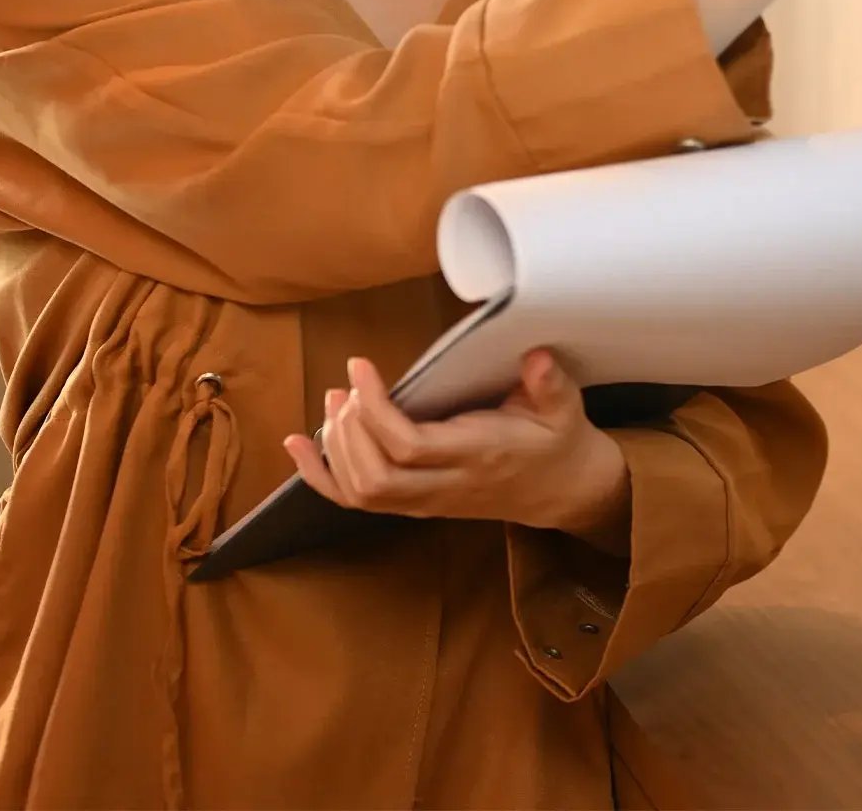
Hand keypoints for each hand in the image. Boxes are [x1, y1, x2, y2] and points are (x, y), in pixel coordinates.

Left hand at [282, 349, 631, 547]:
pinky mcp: (414, 506)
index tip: (360, 366)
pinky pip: (357, 501)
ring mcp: (426, 502)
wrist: (560, 490)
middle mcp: (445, 486)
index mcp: (478, 456)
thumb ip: (550, 383)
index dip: (375, 410)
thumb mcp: (565, 408)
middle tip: (348, 385)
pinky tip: (296, 447)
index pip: (410, 447)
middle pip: (374, 477)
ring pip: (361, 492)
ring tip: (334, 399)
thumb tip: (534, 356)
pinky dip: (319, 478)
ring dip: (334, 447)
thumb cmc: (556, 440)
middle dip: (348, 429)